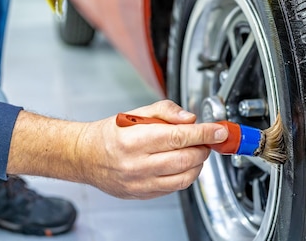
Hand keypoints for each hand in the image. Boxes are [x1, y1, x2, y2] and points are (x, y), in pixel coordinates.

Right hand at [7, 100, 228, 199]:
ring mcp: (139, 183)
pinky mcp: (142, 194)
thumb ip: (165, 112)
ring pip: (183, 177)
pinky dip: (185, 175)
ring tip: (195, 151)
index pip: (179, 136)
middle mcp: (137, 164)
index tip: (219, 131)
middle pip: (185, 159)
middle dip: (203, 148)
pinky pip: (173, 188)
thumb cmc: (110, 133)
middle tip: (206, 139)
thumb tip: (189, 118)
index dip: (204, 133)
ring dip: (198, 164)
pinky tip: (182, 164)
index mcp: (135, 140)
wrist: (85, 156)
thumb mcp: (135, 113)